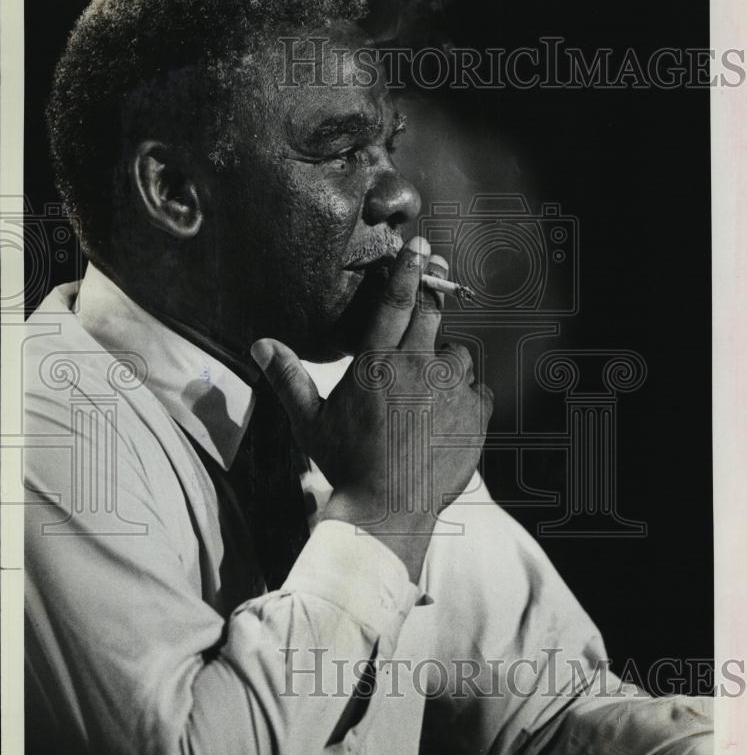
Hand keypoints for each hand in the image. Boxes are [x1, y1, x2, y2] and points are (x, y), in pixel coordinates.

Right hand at [251, 236, 493, 581]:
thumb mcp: (310, 421)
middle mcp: (418, 367)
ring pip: (458, 354)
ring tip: (432, 379)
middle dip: (433, 293)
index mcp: (378, 363)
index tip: (419, 245)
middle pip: (432, 314)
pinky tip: (450, 414)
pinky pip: (477, 392)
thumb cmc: (345, 464)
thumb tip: (260, 344)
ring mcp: (450, 390)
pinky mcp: (474, 415)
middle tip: (436, 275)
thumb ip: (288, 378)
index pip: (395, 302)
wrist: (389, 509)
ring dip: (447, 358)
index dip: (407, 269)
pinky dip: (466, 397)